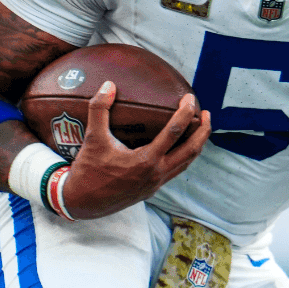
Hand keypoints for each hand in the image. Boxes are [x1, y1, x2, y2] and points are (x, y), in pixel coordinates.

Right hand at [59, 82, 210, 218]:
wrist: (82, 203)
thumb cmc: (87, 170)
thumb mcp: (93, 138)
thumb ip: (99, 109)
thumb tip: (108, 85)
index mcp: (146, 161)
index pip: (174, 132)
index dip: (185, 113)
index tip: (190, 98)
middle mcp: (156, 173)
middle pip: (191, 151)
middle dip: (203, 132)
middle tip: (206, 114)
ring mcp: (155, 184)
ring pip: (185, 163)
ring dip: (196, 146)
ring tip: (199, 129)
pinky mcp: (151, 190)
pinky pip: (174, 171)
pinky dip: (183, 157)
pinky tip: (178, 148)